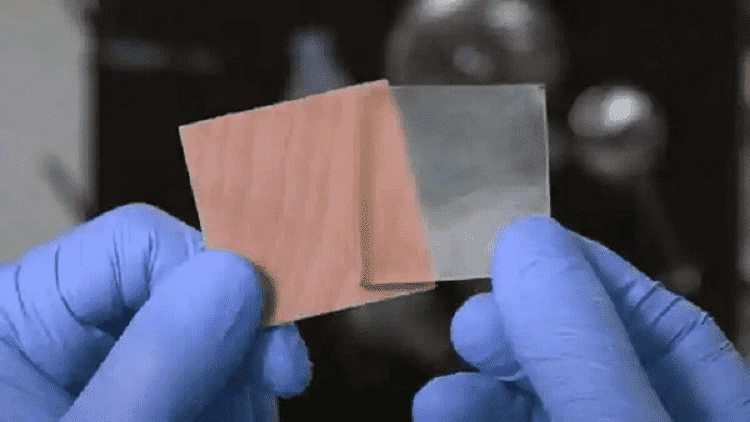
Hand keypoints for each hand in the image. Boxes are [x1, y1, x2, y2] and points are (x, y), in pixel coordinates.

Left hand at [0, 203, 312, 420]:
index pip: (137, 242)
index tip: (267, 334)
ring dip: (250, 376)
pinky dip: (244, 399)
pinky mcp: (169, 399)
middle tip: (281, 377)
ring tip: (245, 416)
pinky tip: (240, 418)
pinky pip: (226, 376)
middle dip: (246, 334)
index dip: (211, 271)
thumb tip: (238, 275)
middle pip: (193, 287)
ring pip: (224, 336)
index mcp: (32, 316)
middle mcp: (85, 332)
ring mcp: (133, 369)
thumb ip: (153, 363)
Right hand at [413, 216, 749, 420]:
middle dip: (522, 336)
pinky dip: (470, 421)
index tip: (525, 243)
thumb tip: (531, 240)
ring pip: (539, 409)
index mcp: (718, 419)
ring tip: (442, 396)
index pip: (664, 329)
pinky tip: (442, 411)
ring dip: (482, 389)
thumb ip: (581, 346)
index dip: (588, 275)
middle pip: (591, 368)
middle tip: (476, 321)